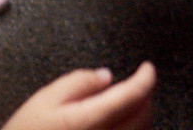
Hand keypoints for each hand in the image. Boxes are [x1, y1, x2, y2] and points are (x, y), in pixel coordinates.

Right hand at [0, 64, 156, 129]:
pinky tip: (121, 125)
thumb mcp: (44, 99)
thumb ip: (79, 82)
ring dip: (141, 115)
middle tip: (136, 83)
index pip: (132, 96)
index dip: (145, 78)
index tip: (147, 68)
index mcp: (88, 121)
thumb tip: (106, 77)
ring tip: (127, 104)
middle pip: (143, 115)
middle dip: (144, 95)